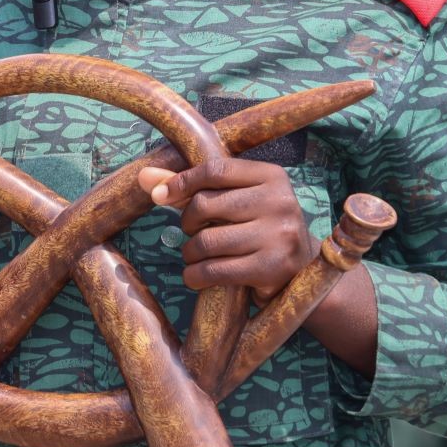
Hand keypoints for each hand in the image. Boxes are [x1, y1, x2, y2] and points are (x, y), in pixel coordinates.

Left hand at [138, 160, 315, 299]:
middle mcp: (280, 201)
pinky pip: (215, 270)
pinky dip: (195, 276)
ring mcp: (279, 235)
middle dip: (188, 223)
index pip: (215, 170)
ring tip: (195, 257)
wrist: (301, 275)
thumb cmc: (259, 231)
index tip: (161, 197)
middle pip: (206, 204)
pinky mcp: (273, 268)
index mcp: (272, 176)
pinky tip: (195, 277)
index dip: (182, 182)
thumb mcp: (235, 202)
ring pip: (206, 241)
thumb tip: (144, 177)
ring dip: (190, 253)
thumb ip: (192, 188)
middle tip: (193, 233)